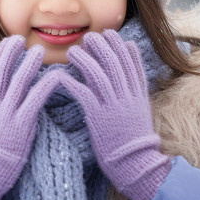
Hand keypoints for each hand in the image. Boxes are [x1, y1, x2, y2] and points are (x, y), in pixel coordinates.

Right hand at [0, 36, 60, 199]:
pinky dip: (44, 87)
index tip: (9, 42)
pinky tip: (56, 77)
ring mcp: (6, 115)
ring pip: (18, 84)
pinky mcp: (21, 126)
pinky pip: (34, 101)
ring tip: (38, 52)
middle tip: (21, 39)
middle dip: (11, 54)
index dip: (0, 56)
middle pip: (1, 73)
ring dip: (28, 66)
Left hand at [57, 30, 169, 199]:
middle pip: (115, 64)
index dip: (120, 47)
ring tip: (73, 51)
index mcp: (138, 95)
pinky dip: (70, 82)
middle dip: (102, 46)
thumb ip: (133, 95)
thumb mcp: (140, 114)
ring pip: (98, 74)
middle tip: (90, 36)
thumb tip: (128, 79)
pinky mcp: (99, 117)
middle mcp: (127, 97)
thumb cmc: (134, 142)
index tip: (111, 35)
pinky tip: (59, 76)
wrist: (137, 165)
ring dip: (85, 59)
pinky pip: (83, 94)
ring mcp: (113, 106)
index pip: (132, 64)